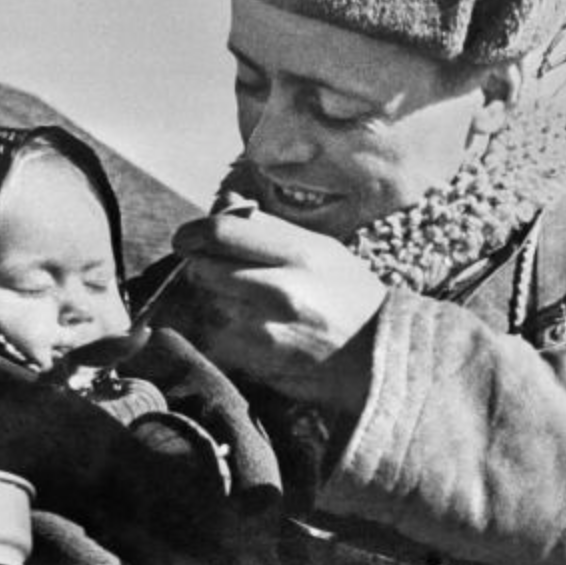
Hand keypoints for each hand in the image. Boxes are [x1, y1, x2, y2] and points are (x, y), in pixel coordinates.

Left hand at [170, 211, 384, 410]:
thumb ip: (269, 226)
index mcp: (298, 253)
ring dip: (213, 303)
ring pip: (206, 305)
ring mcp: (265, 330)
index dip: (193, 232)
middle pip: (204, 269)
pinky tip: (249, 332)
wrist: (380, 357)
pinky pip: (216, 339)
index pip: (221, 231)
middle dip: (202, 269)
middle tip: (214, 271)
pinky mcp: (257, 362)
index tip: (186, 239)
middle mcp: (278, 289)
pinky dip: (222, 333)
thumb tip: (225, 202)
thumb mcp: (322, 249)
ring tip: (242, 305)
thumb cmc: (350, 296)